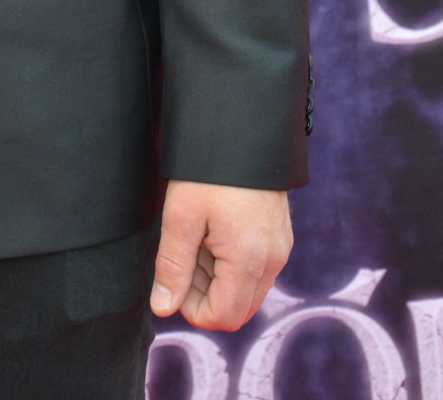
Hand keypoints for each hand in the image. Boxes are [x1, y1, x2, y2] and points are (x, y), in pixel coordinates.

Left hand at [150, 180, 291, 330]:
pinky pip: (256, 267)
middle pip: (237, 307)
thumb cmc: (208, 168)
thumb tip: (162, 307)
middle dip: (205, 292)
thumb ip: (172, 266)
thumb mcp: (181, 215)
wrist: (242, 125)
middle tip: (184, 253)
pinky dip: (231, 260)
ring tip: (197, 235)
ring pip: (247, 288)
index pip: (223, 317)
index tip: (174, 277)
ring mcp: (280, 247)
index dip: (191, 307)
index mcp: (249, 260)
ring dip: (217, 276)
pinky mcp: (279, 234)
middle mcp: (273, 260)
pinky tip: (213, 228)